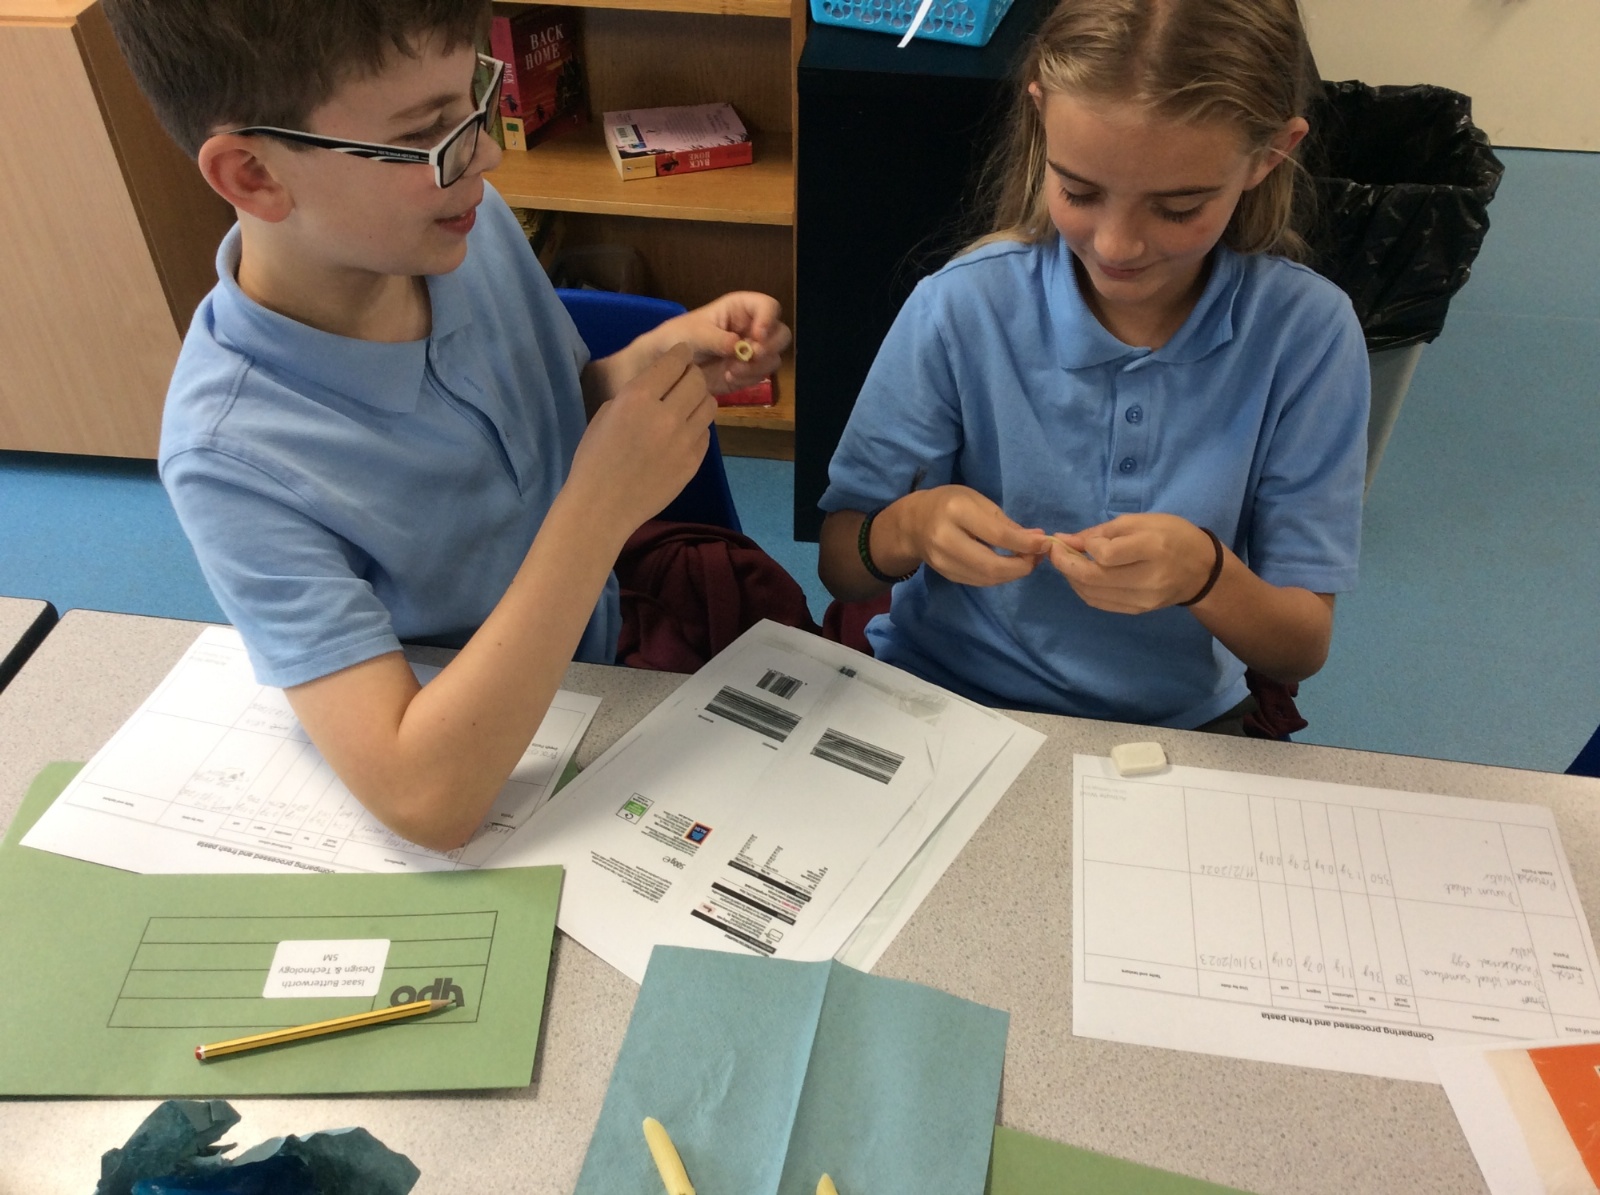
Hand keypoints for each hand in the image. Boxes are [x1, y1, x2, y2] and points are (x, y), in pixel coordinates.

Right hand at [567, 343, 716, 531]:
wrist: (602, 507)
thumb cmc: (595, 459)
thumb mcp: (606, 414)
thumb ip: (636, 394)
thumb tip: (661, 383)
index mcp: (638, 398)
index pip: (674, 362)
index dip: (681, 354)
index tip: (682, 354)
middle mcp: (666, 415)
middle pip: (697, 380)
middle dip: (692, 375)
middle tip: (684, 381)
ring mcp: (684, 441)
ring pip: (710, 405)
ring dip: (699, 400)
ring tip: (686, 407)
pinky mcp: (694, 462)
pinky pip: (706, 433)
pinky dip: (697, 428)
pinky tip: (682, 435)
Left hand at [658, 291, 791, 393]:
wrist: (668, 365)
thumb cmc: (680, 337)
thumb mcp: (695, 334)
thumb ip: (718, 339)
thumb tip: (739, 346)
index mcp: (740, 309)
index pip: (768, 306)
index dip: (768, 319)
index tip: (758, 335)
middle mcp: (752, 328)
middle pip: (780, 334)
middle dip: (770, 347)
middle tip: (752, 355)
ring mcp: (752, 352)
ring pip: (773, 358)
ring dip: (757, 367)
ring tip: (732, 371)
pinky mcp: (748, 372)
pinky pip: (760, 376)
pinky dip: (748, 379)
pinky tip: (728, 378)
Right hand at [882, 485, 1050, 586]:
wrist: (911, 523)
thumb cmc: (948, 503)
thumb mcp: (976, 500)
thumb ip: (1004, 522)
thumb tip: (1037, 539)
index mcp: (955, 512)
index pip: (997, 536)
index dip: (1025, 544)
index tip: (1045, 544)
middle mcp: (945, 539)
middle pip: (991, 565)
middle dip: (1021, 566)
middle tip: (1036, 558)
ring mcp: (943, 561)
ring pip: (986, 578)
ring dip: (1012, 574)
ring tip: (1026, 561)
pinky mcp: (946, 575)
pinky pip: (979, 581)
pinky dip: (999, 577)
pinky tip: (1008, 566)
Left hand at [1048, 513, 1217, 612]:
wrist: (1202, 570)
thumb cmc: (1173, 535)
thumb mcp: (1141, 522)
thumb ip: (1102, 532)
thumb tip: (1066, 540)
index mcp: (1153, 549)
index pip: (1106, 555)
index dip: (1086, 547)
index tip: (1080, 539)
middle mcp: (1148, 578)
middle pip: (1093, 578)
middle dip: (1065, 565)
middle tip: (1054, 552)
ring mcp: (1143, 599)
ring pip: (1092, 593)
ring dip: (1072, 578)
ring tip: (1068, 562)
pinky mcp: (1137, 611)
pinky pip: (1100, 603)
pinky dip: (1084, 589)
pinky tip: (1082, 577)